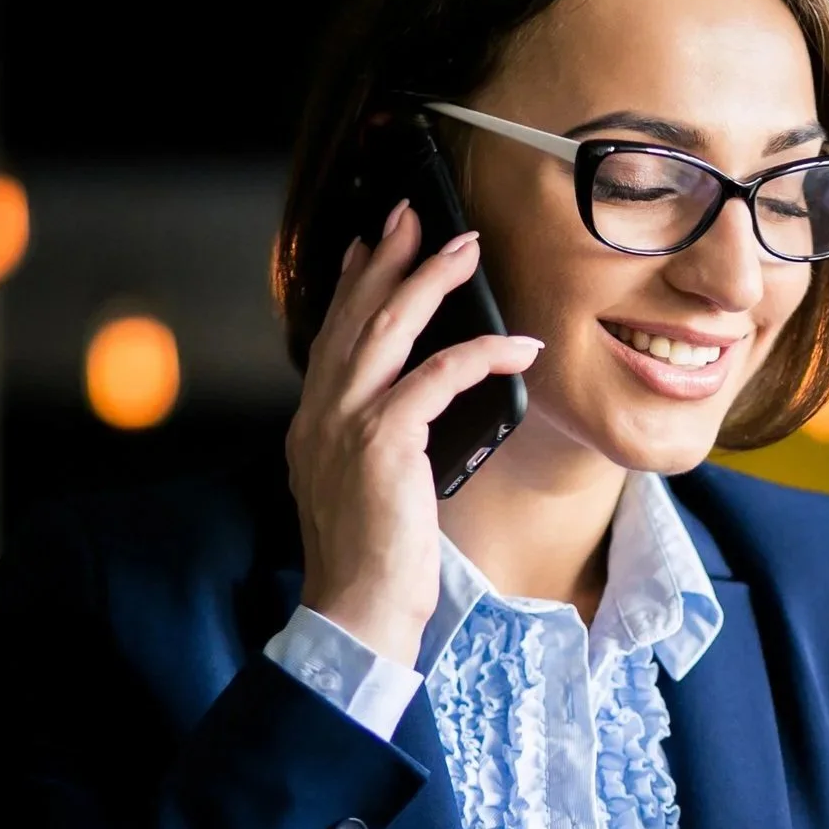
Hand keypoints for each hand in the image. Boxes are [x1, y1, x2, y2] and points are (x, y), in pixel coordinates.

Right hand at [284, 201, 542, 662]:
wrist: (356, 612)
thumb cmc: (373, 563)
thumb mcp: (364, 489)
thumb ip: (376, 443)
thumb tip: (413, 414)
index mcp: (313, 425)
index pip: (331, 337)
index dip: (352, 285)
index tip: (371, 244)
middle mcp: (319, 415)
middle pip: (354, 316)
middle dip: (387, 259)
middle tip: (414, 216)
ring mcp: (345, 424)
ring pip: (388, 330)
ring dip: (428, 281)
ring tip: (462, 247)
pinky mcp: (382, 442)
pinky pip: (437, 377)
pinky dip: (480, 353)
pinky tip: (516, 345)